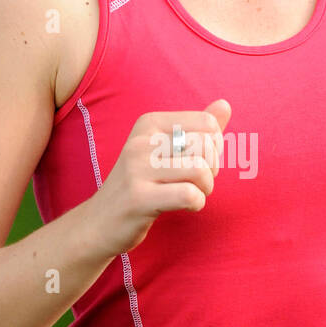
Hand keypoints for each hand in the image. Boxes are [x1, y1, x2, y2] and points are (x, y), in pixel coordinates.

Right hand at [91, 99, 231, 255]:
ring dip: (206, 188)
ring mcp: (137, 169)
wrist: (99, 221)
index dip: (215, 146)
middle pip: (206, 146)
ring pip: (200, 170)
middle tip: (197, 181)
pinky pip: (188, 195)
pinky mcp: (139, 198)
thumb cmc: (141, 183)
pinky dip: (197, 203)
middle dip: (212, 168)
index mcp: (150, 123)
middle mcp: (142, 141)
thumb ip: (197, 128)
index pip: (207, 123)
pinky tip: (185, 206)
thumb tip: (225, 104)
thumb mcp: (165, 150)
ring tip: (192, 193)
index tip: (199, 161)